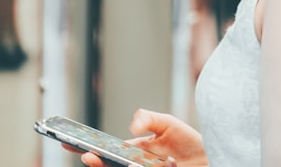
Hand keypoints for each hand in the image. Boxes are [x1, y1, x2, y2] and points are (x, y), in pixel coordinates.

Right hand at [78, 109, 205, 166]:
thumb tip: (131, 126)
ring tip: (117, 161)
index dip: (89, 148)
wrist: (210, 156)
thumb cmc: (188, 142)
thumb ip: (148, 119)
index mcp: (134, 152)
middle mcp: (135, 166)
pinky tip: (135, 165)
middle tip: (87, 156)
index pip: (106, 152)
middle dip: (96, 163)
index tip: (70, 142)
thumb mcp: (167, 123)